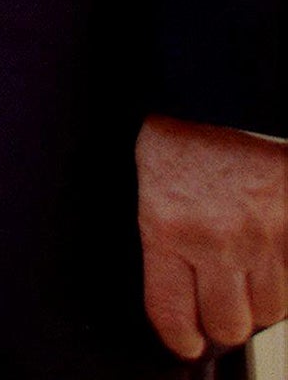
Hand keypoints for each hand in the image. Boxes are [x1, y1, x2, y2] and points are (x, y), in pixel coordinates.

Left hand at [136, 114, 287, 357]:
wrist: (224, 86)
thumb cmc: (184, 127)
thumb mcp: (152, 181)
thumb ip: (165, 239)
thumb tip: (178, 290)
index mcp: (166, 226)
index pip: (171, 315)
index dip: (180, 337)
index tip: (185, 340)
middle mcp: (215, 240)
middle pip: (227, 325)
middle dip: (222, 320)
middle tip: (219, 302)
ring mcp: (262, 237)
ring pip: (268, 310)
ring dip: (258, 296)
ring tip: (247, 266)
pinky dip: (284, 276)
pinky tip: (269, 253)